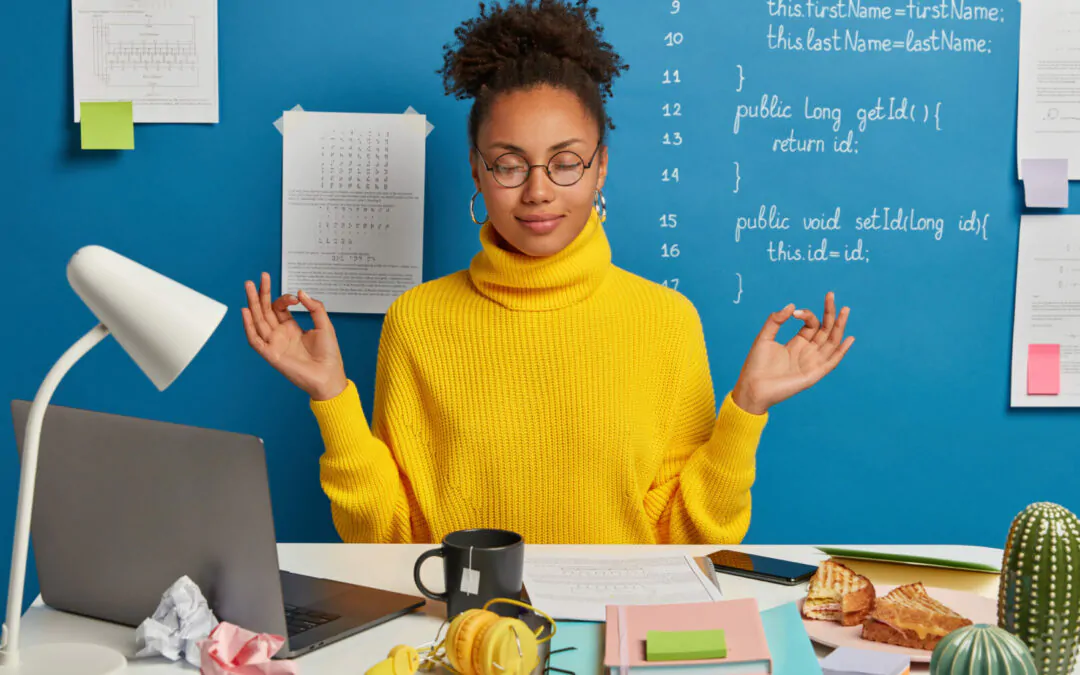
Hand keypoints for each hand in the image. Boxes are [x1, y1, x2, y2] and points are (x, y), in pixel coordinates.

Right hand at [241, 273, 347, 400]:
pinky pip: (255, 340)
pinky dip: (248, 326)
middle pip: (265, 310)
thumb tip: (300, 292)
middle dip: (261, 293)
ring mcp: (274, 343)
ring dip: (252, 303)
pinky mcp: (271, 354)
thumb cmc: (328, 354)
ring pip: (258, 320)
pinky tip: (246, 311)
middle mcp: (280, 334)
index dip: (284, 299)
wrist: (329, 375)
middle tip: (260, 277)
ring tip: (249, 285)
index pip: (279, 308)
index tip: (295, 297)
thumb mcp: (324, 325)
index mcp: (291, 327)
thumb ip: (314, 307)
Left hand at [732, 292, 853, 414]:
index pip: (811, 325)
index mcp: (797, 343)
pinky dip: (841, 351)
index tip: (795, 312)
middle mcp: (807, 352)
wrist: (752, 387)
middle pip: (825, 330)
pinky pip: (832, 361)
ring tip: (845, 310)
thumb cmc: (756, 365)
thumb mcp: (764, 337)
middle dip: (830, 313)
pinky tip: (849, 338)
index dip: (807, 315)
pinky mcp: (814, 374)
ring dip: (839, 327)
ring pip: (831, 342)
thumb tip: (792, 305)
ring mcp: (812, 363)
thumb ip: (776, 320)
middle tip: (831, 295)